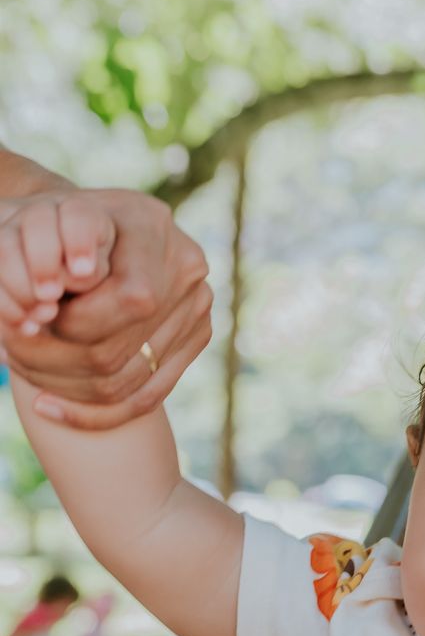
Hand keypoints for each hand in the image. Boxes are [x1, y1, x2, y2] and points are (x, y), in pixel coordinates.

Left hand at [0, 190, 211, 428]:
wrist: (95, 231)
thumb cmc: (58, 223)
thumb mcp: (48, 222)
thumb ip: (56, 254)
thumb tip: (59, 298)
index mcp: (153, 227)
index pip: (130, 301)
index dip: (74, 322)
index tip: (28, 322)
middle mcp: (186, 271)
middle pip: (122, 347)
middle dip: (54, 358)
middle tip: (9, 353)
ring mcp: (196, 311)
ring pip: (125, 381)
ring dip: (63, 388)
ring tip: (21, 373)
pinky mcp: (194, 341)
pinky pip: (145, 398)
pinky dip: (92, 413)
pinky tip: (47, 407)